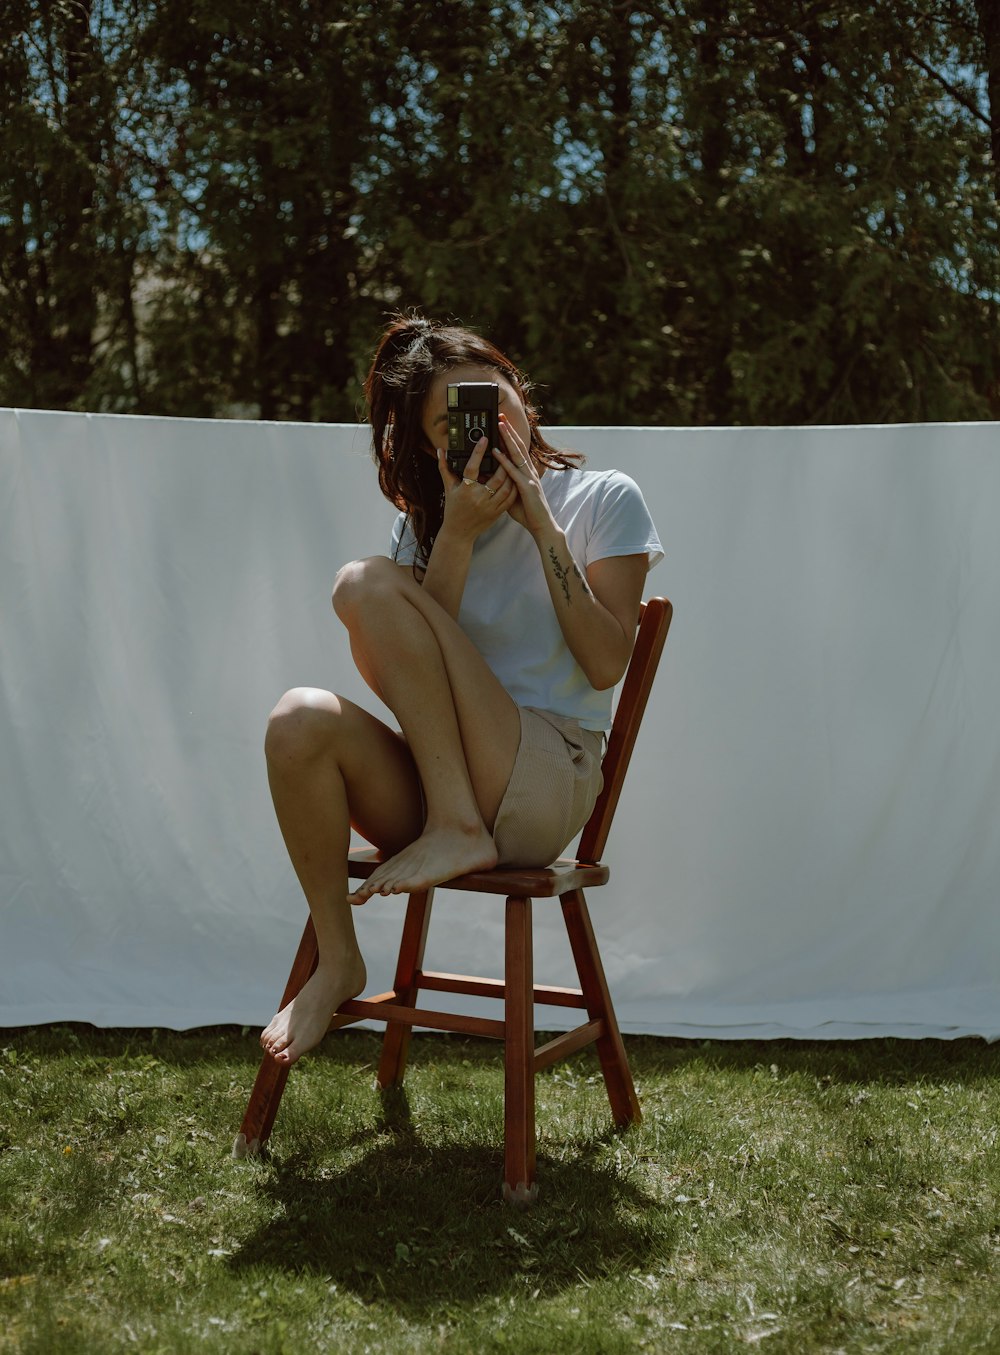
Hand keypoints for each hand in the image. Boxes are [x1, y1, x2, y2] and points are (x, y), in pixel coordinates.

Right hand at [436, 437, 517, 541]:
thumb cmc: (453, 508)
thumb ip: (444, 468)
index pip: (472, 467)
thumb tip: (440, 450)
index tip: (484, 439)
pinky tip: (514, 477)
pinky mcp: (497, 513)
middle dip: (503, 462)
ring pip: (506, 487)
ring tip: (511, 462)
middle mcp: (478, 498)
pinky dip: (514, 486)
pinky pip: (510, 497)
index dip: (478, 452)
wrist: (459, 533)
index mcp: (465, 490)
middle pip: (496, 477)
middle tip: (504, 449)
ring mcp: (490, 507)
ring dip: (511, 473)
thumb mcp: (448, 488)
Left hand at [493, 414, 556, 536]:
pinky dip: (504, 461)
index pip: (518, 450)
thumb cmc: (528, 512)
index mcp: (526, 472)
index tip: (502, 424)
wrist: (541, 526)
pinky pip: (513, 471)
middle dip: (509, 430)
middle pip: (518, 446)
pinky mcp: (527, 487)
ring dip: (508, 439)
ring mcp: (529, 478)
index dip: (510, 436)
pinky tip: (496, 452)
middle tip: (500, 416)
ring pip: (517, 454)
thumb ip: (505, 483)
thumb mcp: (512, 494)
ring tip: (499, 426)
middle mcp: (529, 471)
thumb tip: (491, 477)